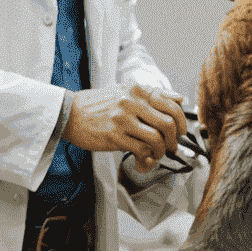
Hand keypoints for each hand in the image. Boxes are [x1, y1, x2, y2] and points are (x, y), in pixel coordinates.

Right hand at [63, 85, 186, 171]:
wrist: (69, 113)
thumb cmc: (98, 104)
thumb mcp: (125, 91)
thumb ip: (153, 94)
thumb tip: (180, 99)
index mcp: (138, 90)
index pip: (171, 105)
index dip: (182, 122)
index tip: (181, 132)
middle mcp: (132, 102)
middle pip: (168, 124)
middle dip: (174, 140)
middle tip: (170, 147)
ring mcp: (123, 119)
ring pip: (157, 139)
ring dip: (160, 152)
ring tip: (155, 154)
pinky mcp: (115, 137)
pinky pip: (141, 151)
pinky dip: (147, 159)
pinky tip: (143, 160)